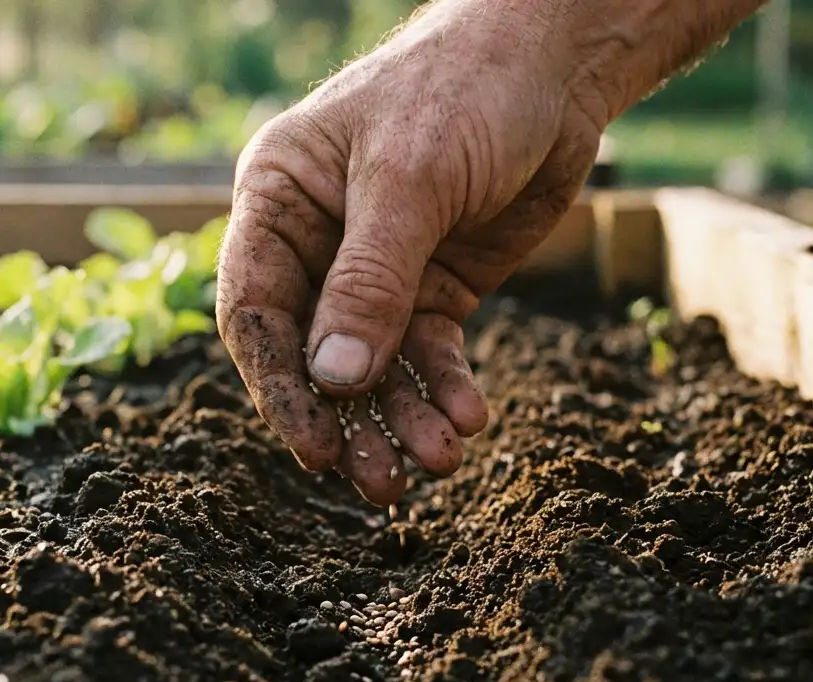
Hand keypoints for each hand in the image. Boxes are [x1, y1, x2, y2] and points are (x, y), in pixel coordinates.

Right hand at [215, 0, 607, 505]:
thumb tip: (333, 382)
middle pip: (315, 352)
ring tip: (437, 464)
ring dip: (401, 417)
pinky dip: (445, 388)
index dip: (280, 385)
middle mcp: (318, 241)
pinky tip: (468, 421)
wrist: (555, 67)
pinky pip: (429, 351)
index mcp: (280, 200)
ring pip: (374, 364)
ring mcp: (379, 269)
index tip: (314, 447)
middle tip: (377, 483)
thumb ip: (369, 283)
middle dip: (347, 419)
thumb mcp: (410, 182)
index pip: (256, 309)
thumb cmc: (462, 91)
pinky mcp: (435, 285)